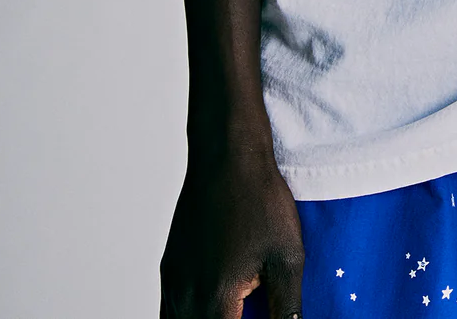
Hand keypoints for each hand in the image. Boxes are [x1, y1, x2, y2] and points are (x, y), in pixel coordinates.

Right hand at [159, 144, 304, 318]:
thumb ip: (287, 307)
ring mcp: (173, 282)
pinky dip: (189, 316)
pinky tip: (214, 310)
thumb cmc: (259, 199)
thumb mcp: (286, 256)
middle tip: (249, 313)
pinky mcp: (170, 268)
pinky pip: (170, 311)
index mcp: (215, 300)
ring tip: (235, 311)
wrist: (227, 154)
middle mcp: (185, 296)